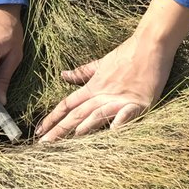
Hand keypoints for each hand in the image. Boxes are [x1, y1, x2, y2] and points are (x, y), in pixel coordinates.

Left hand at [34, 31, 176, 142]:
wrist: (150, 44)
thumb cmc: (127, 53)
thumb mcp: (101, 63)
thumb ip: (82, 72)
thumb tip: (63, 75)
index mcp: (94, 86)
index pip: (68, 104)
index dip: (52, 118)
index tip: (38, 131)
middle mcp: (104, 94)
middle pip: (77, 114)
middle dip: (59, 129)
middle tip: (43, 144)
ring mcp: (120, 99)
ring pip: (98, 114)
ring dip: (85, 127)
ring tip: (70, 139)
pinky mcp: (139, 102)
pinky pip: (126, 114)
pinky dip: (119, 123)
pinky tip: (112, 133)